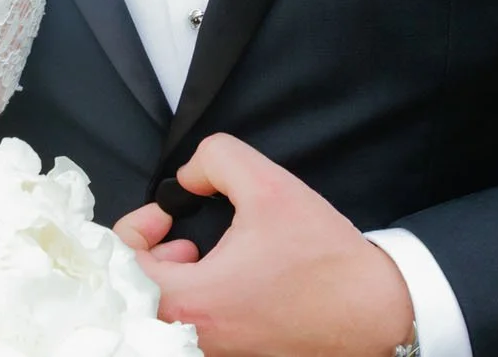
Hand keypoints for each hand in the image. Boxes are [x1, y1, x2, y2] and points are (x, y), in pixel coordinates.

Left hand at [113, 134, 415, 356]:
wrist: (376, 314)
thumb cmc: (324, 258)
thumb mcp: (268, 183)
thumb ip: (214, 160)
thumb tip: (186, 177)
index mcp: (192, 302)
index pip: (121, 267)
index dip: (134, 228)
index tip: (165, 214)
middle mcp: (196, 338)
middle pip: (136, 294)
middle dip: (150, 253)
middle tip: (180, 233)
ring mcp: (216, 354)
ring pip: (163, 314)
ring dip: (169, 278)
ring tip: (199, 254)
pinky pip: (190, 329)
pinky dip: (192, 302)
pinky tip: (225, 280)